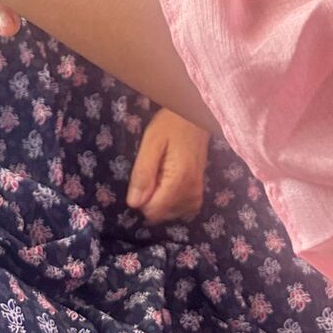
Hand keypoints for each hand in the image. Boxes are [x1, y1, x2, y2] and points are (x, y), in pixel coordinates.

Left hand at [126, 108, 209, 224]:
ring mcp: (198, 194)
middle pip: (160, 215)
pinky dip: (171, 201)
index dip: (141, 198)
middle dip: (151, 198)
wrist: (194, 117)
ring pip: (169, 214)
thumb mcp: (151, 142)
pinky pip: (181, 209)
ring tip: (161, 174)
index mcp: (179, 182)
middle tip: (153, 172)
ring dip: (160, 199)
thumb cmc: (170, 125)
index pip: (152, 211)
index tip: (143, 178)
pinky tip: (167, 184)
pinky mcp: (199, 192)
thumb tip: (133, 204)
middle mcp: (191, 193)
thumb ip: (142, 174)